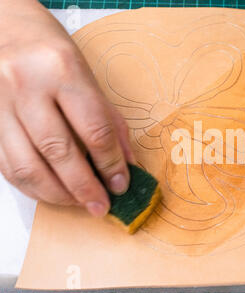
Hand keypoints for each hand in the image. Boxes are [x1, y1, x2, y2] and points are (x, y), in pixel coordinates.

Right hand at [0, 1, 134, 215]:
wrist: (5, 27)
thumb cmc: (52, 52)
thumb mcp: (89, 77)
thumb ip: (110, 121)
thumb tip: (125, 164)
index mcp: (62, 71)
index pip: (94, 130)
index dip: (111, 164)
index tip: (121, 184)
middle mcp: (26, 86)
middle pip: (59, 152)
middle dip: (84, 187)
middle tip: (101, 206)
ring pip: (27, 165)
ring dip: (56, 194)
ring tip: (78, 203)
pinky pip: (6, 165)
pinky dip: (31, 186)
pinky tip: (51, 192)